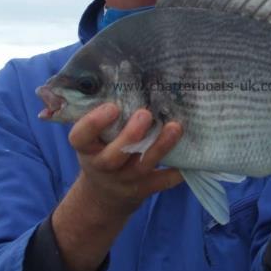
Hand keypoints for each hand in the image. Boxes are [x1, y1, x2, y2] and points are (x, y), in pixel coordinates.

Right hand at [68, 103, 183, 218]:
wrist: (104, 195)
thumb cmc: (101, 151)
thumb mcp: (93, 138)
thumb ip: (103, 117)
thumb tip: (124, 76)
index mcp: (86, 148)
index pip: (80, 137)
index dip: (94, 123)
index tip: (112, 106)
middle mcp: (102, 166)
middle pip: (113, 156)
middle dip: (131, 135)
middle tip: (145, 114)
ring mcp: (123, 181)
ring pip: (141, 166)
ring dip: (160, 146)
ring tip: (175, 127)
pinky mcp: (142, 189)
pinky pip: (161, 182)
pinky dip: (176, 172)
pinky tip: (190, 157)